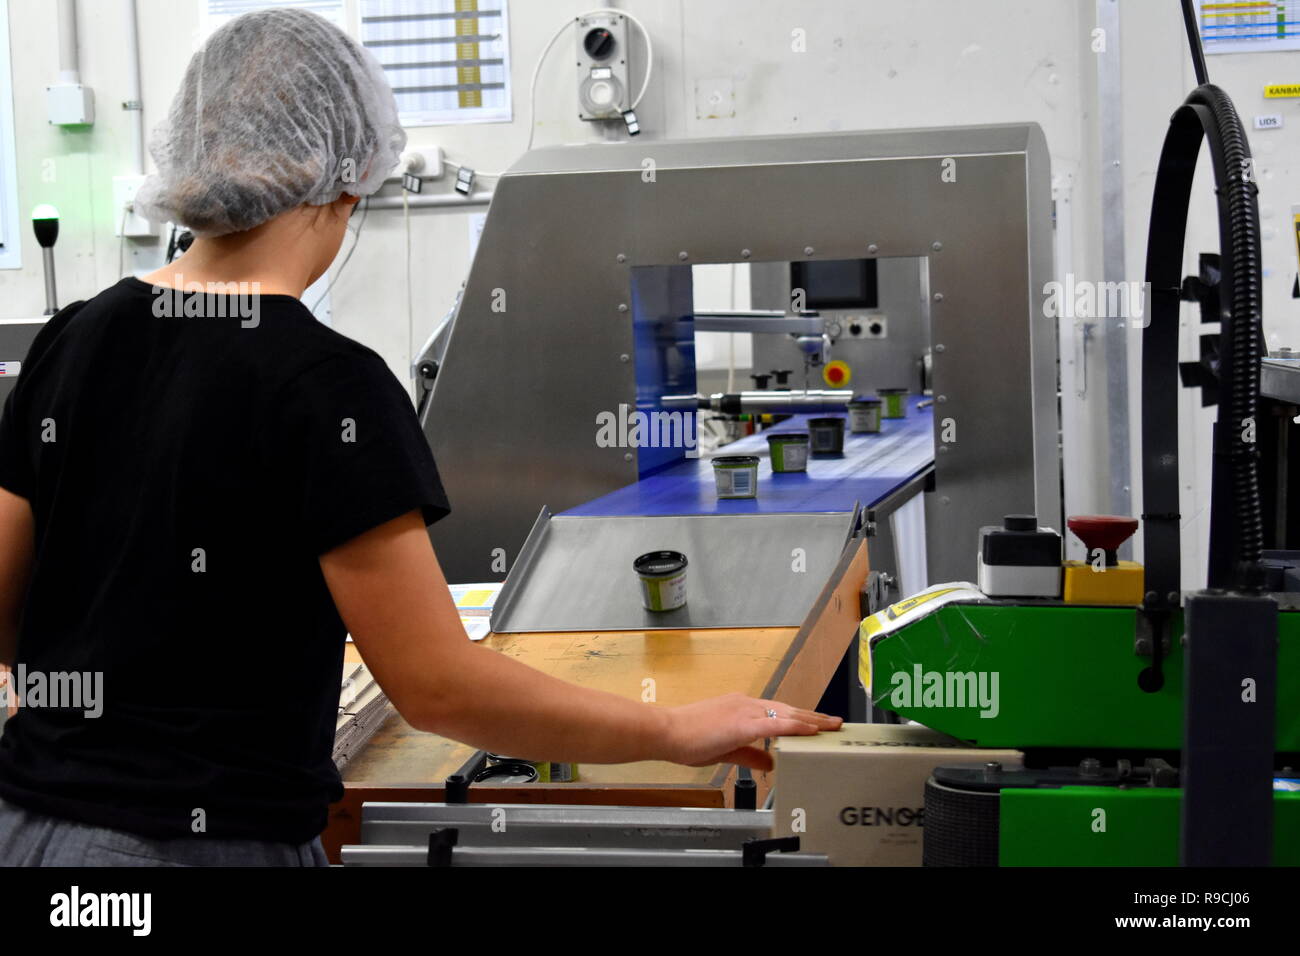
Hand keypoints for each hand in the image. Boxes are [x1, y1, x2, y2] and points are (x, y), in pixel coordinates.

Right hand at [661, 693, 841, 771]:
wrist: (667, 731)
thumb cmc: (687, 739)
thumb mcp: (725, 750)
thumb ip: (750, 754)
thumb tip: (771, 761)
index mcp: (741, 707)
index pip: (778, 711)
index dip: (800, 716)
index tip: (816, 721)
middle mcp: (746, 704)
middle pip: (789, 709)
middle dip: (814, 716)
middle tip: (835, 722)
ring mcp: (745, 710)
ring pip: (787, 713)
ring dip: (812, 719)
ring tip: (832, 725)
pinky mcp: (742, 723)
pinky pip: (776, 724)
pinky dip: (796, 725)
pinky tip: (811, 729)